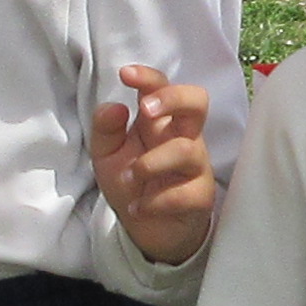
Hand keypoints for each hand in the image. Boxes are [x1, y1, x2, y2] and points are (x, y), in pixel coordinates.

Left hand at [92, 66, 218, 265]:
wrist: (147, 230)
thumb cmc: (132, 183)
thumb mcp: (107, 155)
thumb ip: (105, 129)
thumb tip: (116, 106)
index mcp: (159, 122)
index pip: (162, 88)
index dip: (148, 77)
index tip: (126, 75)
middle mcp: (183, 137)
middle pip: (197, 102)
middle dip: (173, 98)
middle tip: (145, 110)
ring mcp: (196, 166)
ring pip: (186, 151)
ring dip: (150, 164)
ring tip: (130, 179)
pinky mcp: (200, 196)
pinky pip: (182, 194)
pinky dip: (153, 202)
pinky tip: (137, 208)